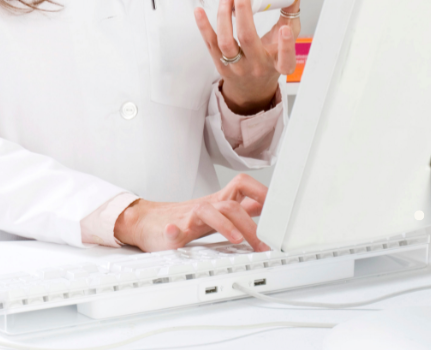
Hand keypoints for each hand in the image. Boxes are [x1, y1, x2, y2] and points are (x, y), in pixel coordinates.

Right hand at [113, 174, 270, 251]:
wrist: (148, 222)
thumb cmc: (184, 219)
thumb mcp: (218, 214)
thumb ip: (241, 212)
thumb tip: (269, 211)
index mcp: (219, 203)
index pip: (244, 187)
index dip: (263, 194)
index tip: (282, 209)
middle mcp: (207, 206)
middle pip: (232, 204)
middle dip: (251, 223)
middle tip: (264, 243)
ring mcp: (189, 216)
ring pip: (210, 212)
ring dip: (224, 225)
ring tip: (237, 240)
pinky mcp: (171, 229)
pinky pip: (172, 227)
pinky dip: (175, 231)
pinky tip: (176, 235)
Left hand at [194, 0, 299, 114]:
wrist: (251, 90)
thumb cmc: (270, 63)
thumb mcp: (284, 46)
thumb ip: (289, 21)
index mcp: (277, 64)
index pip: (285, 59)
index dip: (286, 46)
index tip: (284, 30)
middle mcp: (256, 66)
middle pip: (248, 39)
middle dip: (244, 11)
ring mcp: (236, 67)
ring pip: (226, 41)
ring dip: (224, 16)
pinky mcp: (220, 64)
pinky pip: (210, 43)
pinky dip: (203, 26)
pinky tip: (199, 10)